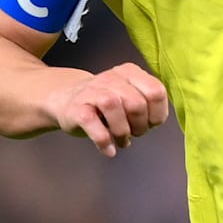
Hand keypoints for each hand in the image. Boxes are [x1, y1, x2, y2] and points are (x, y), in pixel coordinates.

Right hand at [44, 63, 169, 157]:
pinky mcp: (76, 109)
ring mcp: (92, 92)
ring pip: (115, 108)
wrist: (66, 99)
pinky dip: (104, 141)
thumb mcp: (129, 95)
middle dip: (140, 126)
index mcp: (129, 73)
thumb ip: (147, 103)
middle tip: (134, 133)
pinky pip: (93, 125)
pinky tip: (108, 150)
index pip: (156, 92)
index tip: (150, 124)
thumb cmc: (105, 103)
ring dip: (123, 132)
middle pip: (137, 103)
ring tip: (122, 141)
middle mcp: (111, 78)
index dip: (157, 115)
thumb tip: (156, 121)